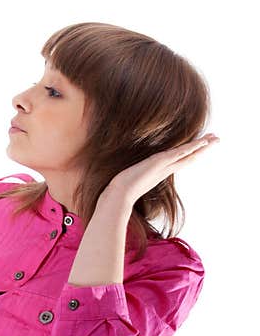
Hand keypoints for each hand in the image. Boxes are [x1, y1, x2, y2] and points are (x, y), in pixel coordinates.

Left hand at [105, 132, 219, 204]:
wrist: (119, 196)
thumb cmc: (121, 189)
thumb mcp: (129, 178)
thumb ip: (132, 175)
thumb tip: (125, 176)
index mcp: (159, 172)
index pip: (179, 160)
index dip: (191, 154)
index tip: (200, 147)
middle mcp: (165, 169)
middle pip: (188, 157)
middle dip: (202, 148)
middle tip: (216, 140)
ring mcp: (164, 166)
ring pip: (187, 154)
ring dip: (202, 145)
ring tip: (215, 139)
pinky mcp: (160, 163)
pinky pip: (179, 153)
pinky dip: (191, 147)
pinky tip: (201, 143)